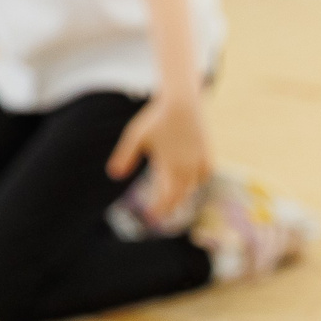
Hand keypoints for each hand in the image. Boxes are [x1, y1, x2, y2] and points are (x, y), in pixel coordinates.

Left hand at [107, 93, 211, 223]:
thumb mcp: (134, 137)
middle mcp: (187, 168)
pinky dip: (198, 180)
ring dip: (183, 194)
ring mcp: (199, 161)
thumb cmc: (155, 119)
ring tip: (174, 198)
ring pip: (193, 186)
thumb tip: (114, 175)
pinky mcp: (207, 152)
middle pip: (180, 195)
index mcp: (169, 168)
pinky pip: (204, 173)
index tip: (150, 218)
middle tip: (160, 216)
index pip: (166, 198)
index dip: (159, 210)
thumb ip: (124, 157)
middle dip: (169, 207)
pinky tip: (192, 180)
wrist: (182, 102)